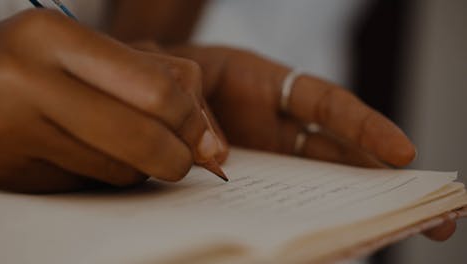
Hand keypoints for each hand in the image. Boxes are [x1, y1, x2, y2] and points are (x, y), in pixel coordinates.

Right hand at [0, 10, 220, 192]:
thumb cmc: (32, 66)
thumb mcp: (87, 51)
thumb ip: (156, 79)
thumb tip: (210, 143)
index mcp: (51, 36)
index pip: (155, 89)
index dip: (191, 120)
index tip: (202, 137)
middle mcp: (25, 81)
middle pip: (143, 136)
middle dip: (179, 156)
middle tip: (183, 158)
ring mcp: (13, 131)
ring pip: (121, 169)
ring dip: (142, 166)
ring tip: (125, 146)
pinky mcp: (13, 174)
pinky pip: (92, 185)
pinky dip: (109, 176)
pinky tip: (92, 156)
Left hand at [167, 45, 455, 240]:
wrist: (153, 84)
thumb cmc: (176, 71)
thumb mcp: (188, 76)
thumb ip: (200, 114)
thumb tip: (220, 163)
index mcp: (273, 84)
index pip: (328, 105)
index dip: (366, 127)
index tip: (403, 154)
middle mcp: (280, 121)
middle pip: (341, 150)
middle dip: (384, 180)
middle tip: (435, 213)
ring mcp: (270, 149)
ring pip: (320, 176)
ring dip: (353, 201)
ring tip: (390, 232)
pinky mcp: (253, 171)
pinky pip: (284, 191)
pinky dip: (304, 210)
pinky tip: (326, 236)